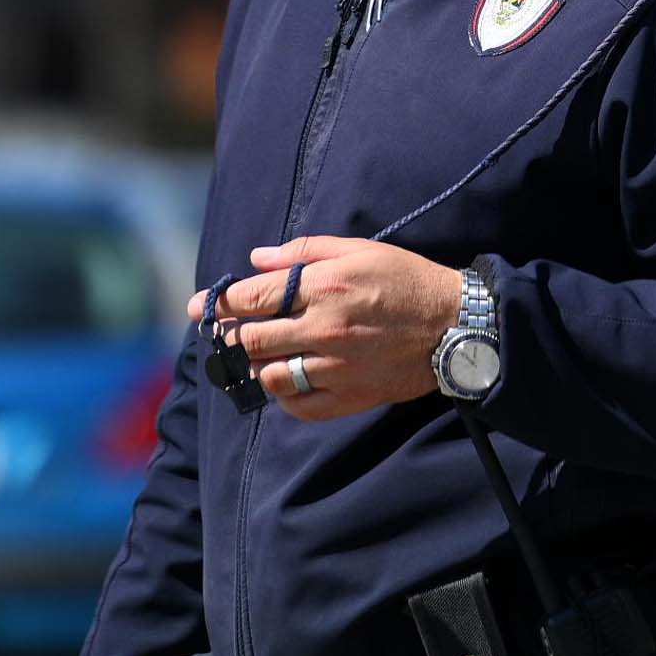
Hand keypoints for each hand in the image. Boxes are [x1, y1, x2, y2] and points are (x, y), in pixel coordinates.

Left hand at [187, 238, 466, 422]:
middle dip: (228, 336)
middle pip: (250, 340)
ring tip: (255, 356)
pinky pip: (297, 404)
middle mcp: (324, 327)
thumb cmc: (406, 280)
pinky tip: (285, 380)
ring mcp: (335, 366)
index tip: (200, 306)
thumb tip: (257, 259)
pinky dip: (282, 395)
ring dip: (254, 366)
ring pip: (268, 375)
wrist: (455, 325)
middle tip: (222, 334)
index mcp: (324, 285)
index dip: (218, 303)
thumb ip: (304, 252)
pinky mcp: (348, 396)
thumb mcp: (360, 250)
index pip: (251, 298)